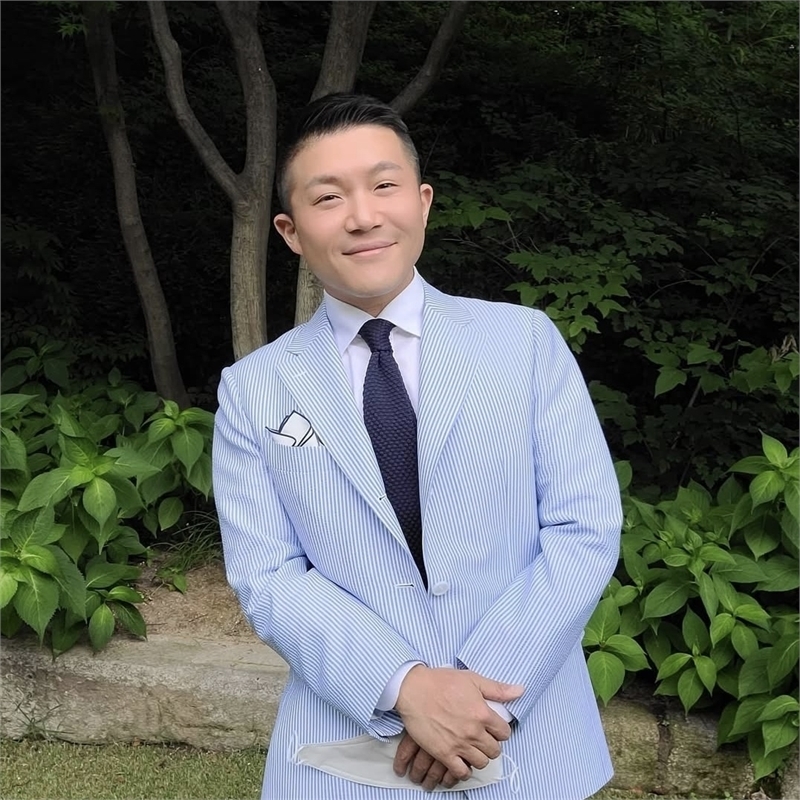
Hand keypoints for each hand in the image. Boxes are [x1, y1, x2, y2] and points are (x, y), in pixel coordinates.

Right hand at [394, 665, 523, 780]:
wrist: (414, 689)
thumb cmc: (441, 681)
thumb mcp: (472, 679)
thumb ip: (497, 689)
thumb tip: (520, 691)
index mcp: (483, 713)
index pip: (504, 733)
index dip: (500, 731)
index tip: (493, 729)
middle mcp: (473, 731)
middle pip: (494, 751)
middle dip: (491, 745)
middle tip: (483, 739)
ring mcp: (459, 744)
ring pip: (481, 762)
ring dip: (479, 757)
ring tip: (472, 749)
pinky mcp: (444, 753)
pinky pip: (461, 772)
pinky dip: (464, 770)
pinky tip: (461, 761)